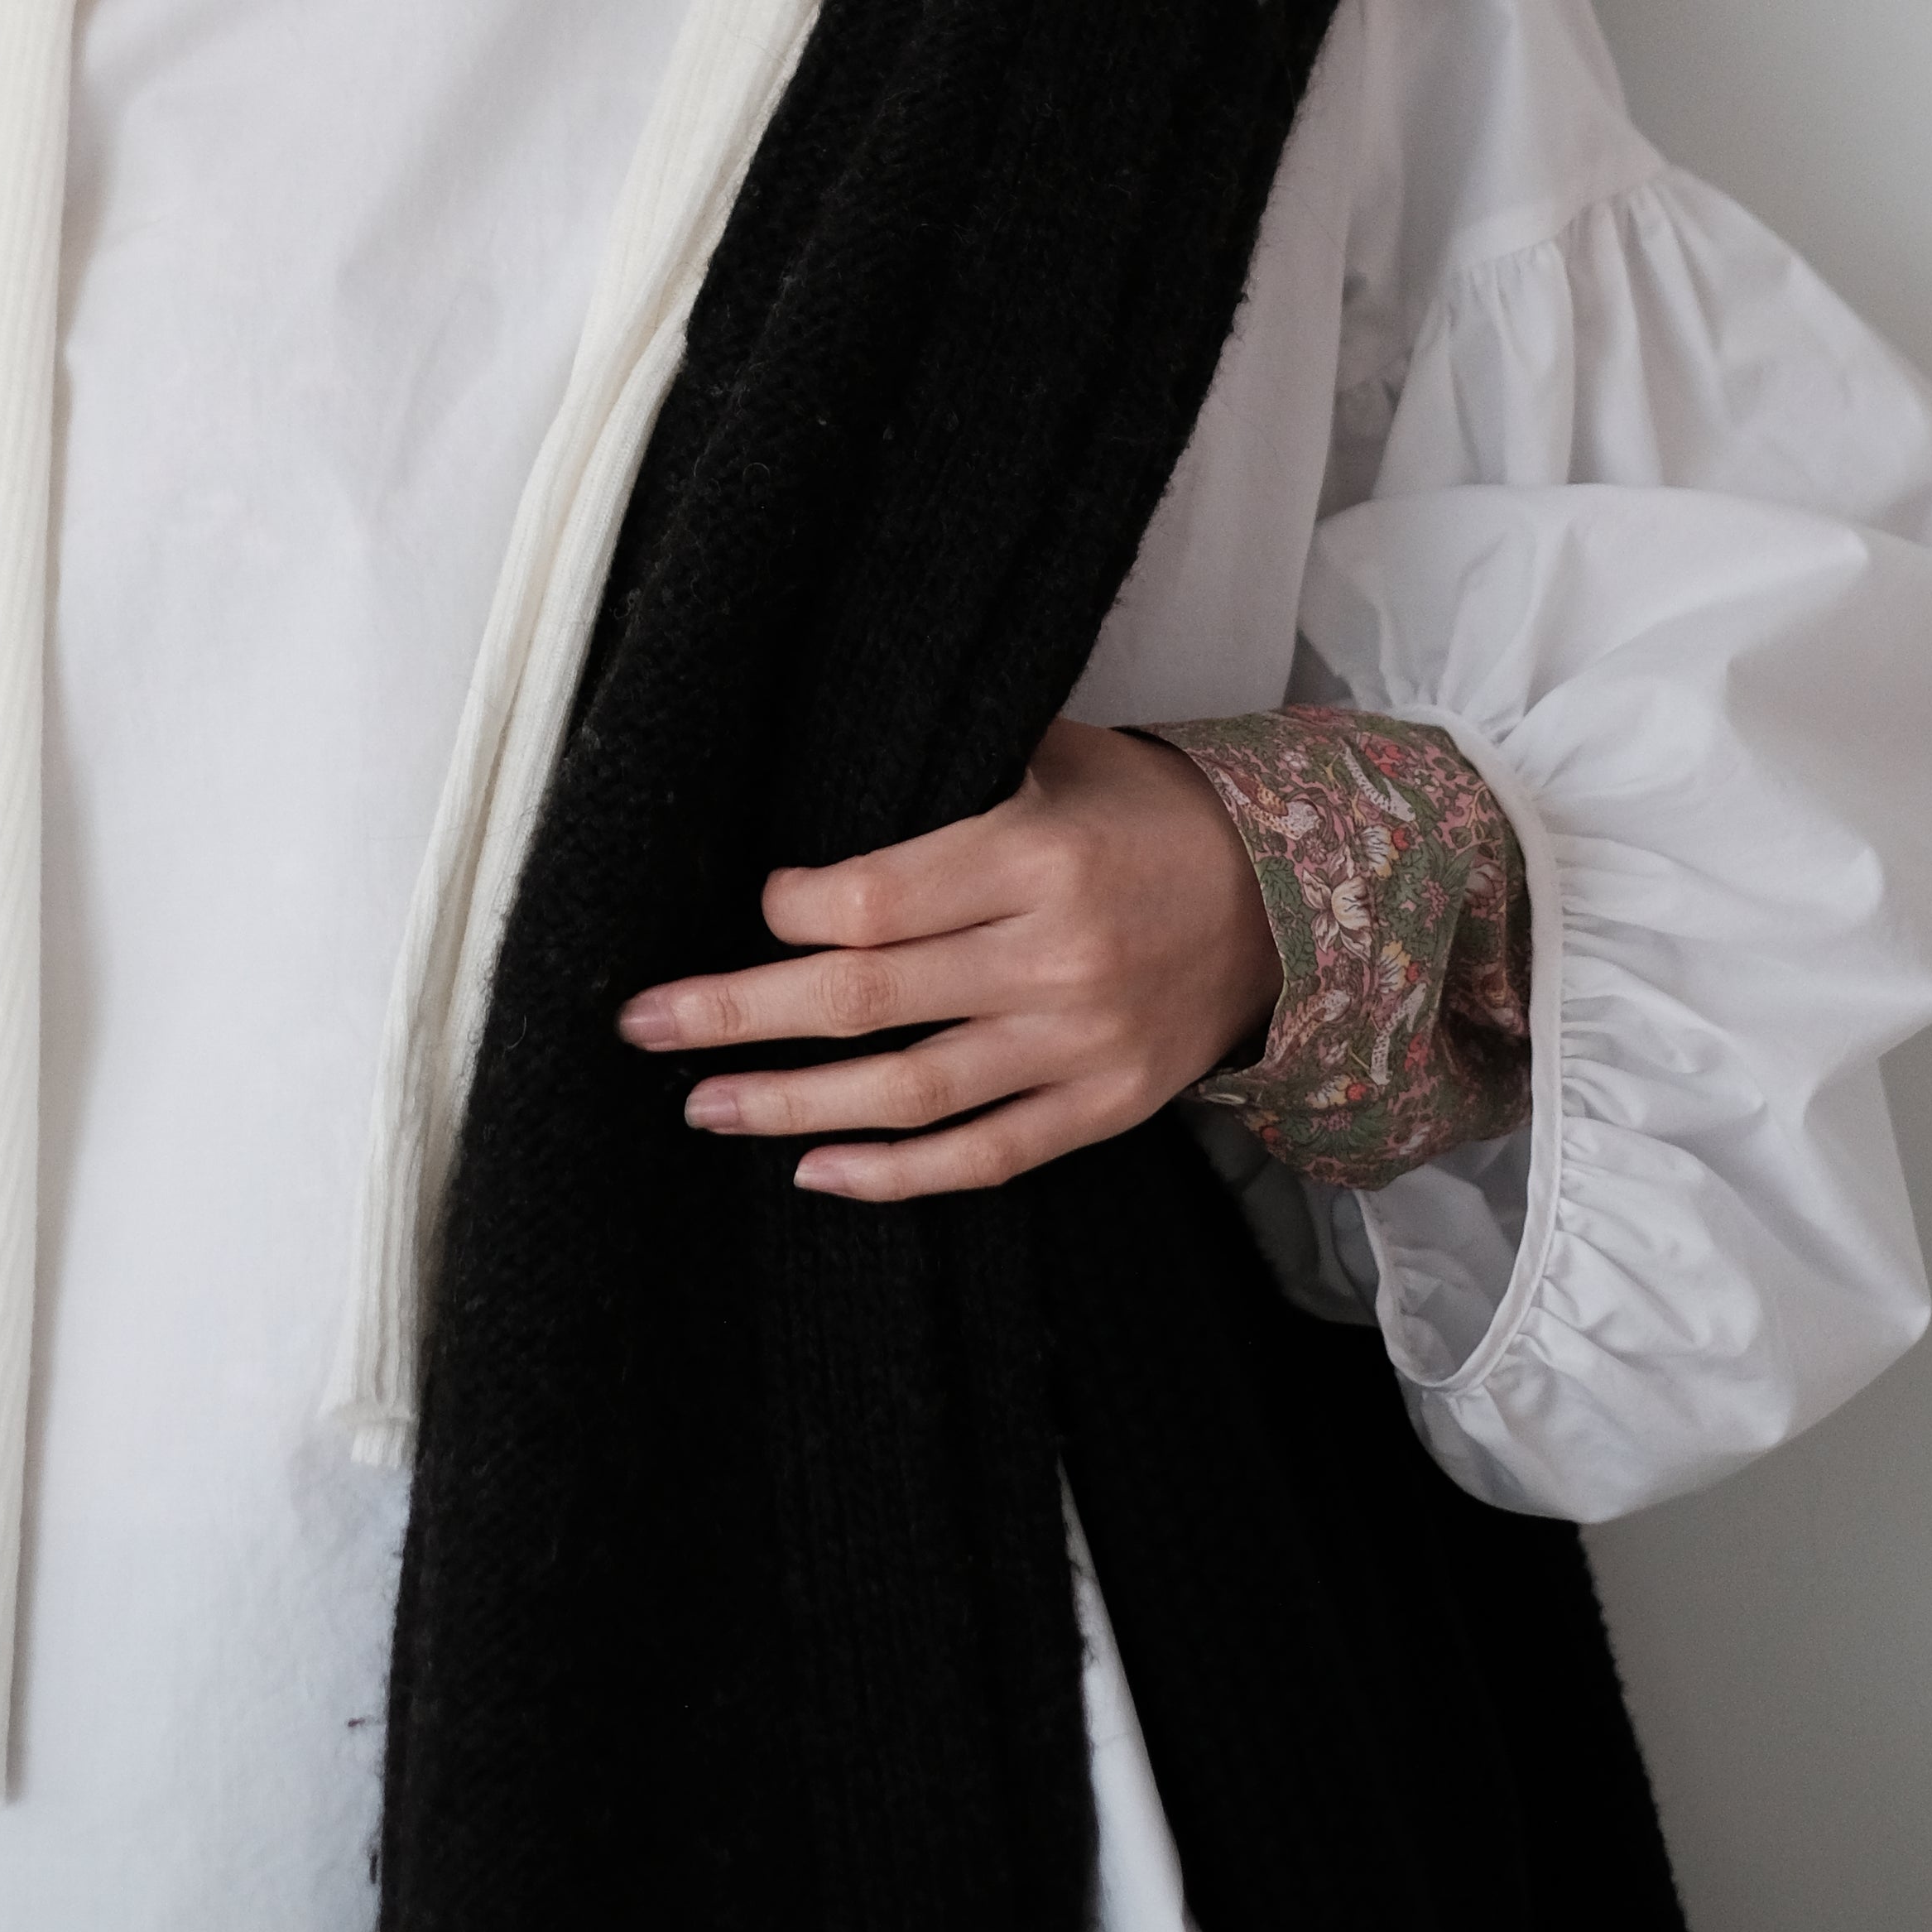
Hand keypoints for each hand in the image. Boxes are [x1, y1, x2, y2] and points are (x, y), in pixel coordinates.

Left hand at [613, 718, 1283, 1198]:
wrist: (1286, 899)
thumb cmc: (1143, 813)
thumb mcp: (1055, 757)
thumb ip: (944, 781)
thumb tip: (814, 808)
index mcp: (1033, 855)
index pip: (876, 900)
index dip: (792, 912)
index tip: (754, 907)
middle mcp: (1052, 957)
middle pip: (864, 998)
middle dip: (738, 1012)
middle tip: (645, 1024)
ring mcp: (1079, 1044)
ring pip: (909, 1092)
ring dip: (792, 1104)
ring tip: (704, 1105)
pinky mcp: (1104, 1108)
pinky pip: (985, 1156)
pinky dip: (894, 1175)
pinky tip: (814, 1171)